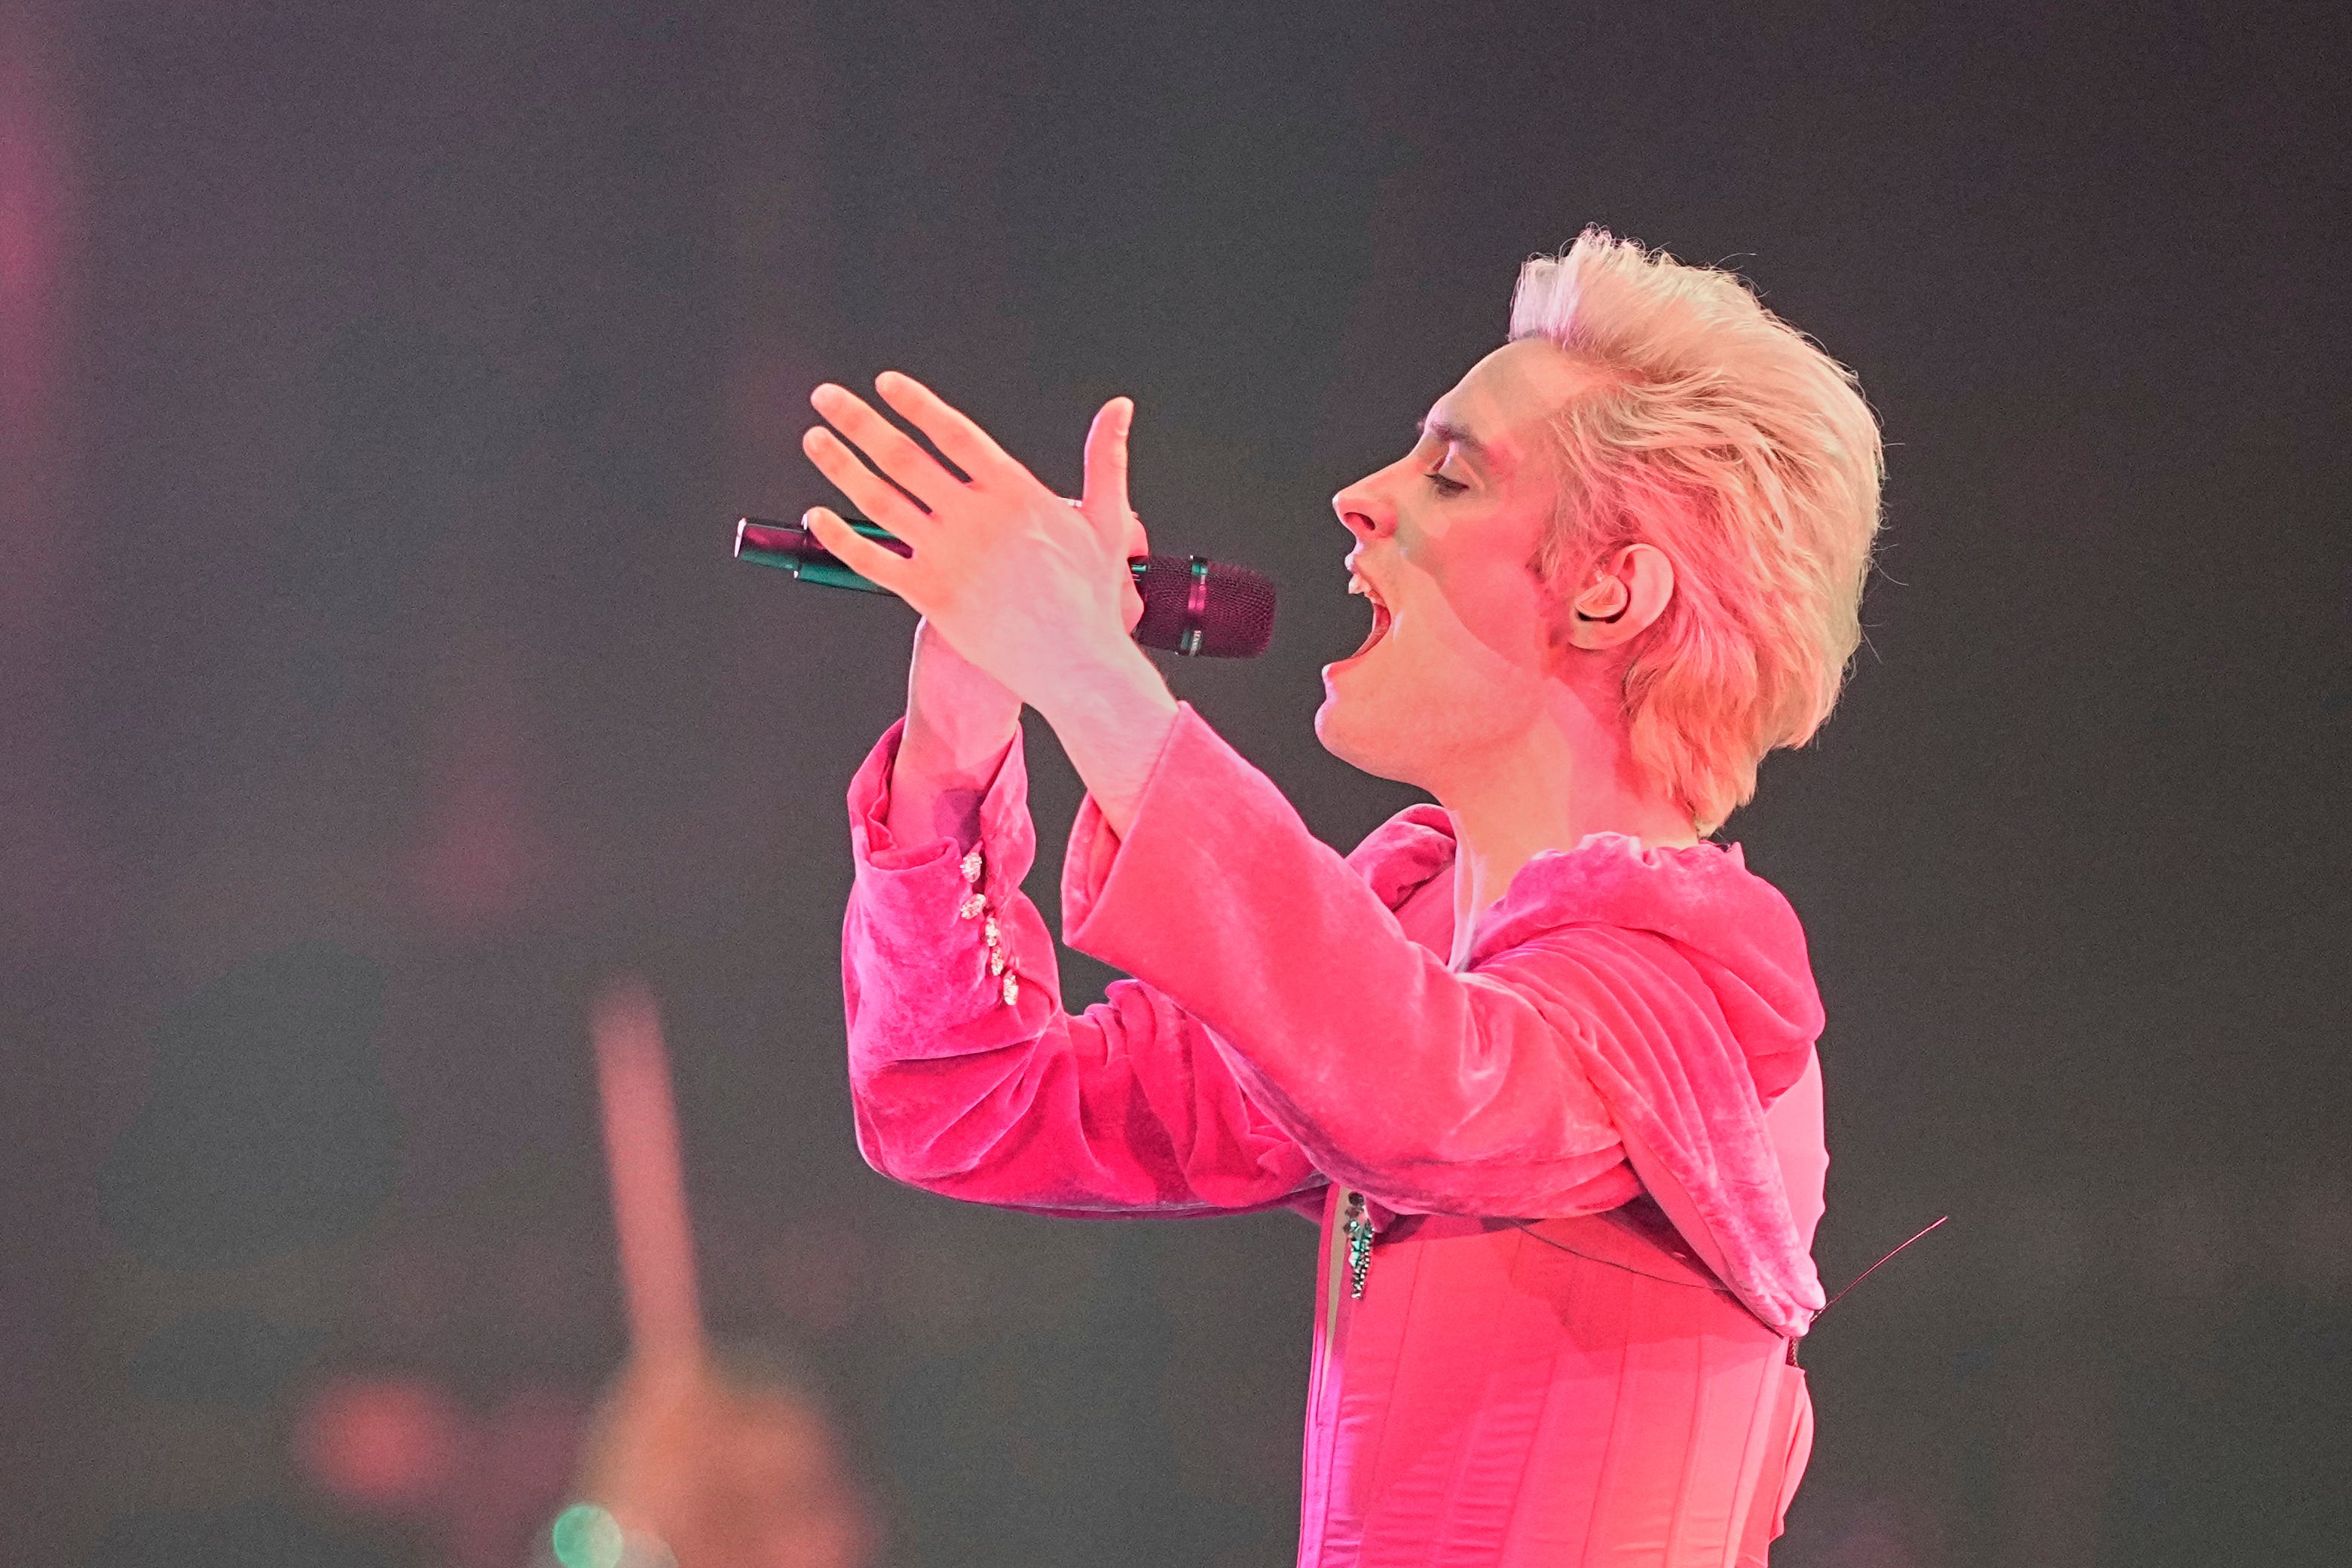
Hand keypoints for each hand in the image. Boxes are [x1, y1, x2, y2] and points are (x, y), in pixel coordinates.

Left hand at [800, 373, 1149, 712]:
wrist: (1077, 665)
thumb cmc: (1092, 598)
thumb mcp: (1106, 519)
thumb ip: (1105, 458)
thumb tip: (1118, 409)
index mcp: (1016, 493)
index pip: (954, 432)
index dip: (915, 404)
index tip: (885, 384)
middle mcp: (975, 519)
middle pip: (903, 456)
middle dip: (859, 421)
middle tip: (828, 398)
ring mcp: (949, 557)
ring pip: (879, 500)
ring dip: (840, 465)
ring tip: (816, 439)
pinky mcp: (931, 596)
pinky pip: (872, 561)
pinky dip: (840, 536)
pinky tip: (817, 516)